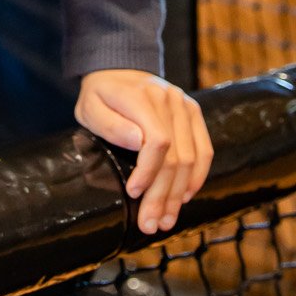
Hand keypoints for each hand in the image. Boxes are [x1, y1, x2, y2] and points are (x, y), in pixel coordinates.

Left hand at [75, 69, 213, 235]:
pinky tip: (185, 197)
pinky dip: (197, 177)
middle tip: (151, 225)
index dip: (148, 172)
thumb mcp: (90, 107)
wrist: (119, 70)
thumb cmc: (100, 96)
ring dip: (179, 194)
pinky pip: (204, 150)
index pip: (158, 140)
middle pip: (176, 156)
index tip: (133, 193)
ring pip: (191, 158)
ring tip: (166, 220)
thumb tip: (137, 141)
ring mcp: (185, 105)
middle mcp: (169, 99)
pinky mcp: (194, 113)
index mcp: (142, 97)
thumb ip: (110, 124)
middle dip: (163, 195)